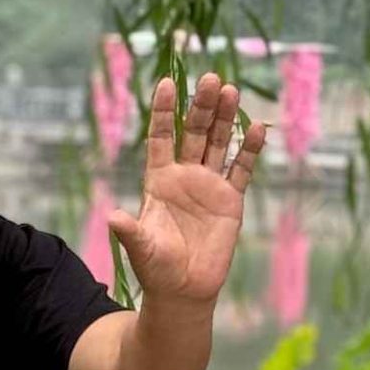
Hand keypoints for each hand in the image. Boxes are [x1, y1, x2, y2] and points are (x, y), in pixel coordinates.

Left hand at [107, 71, 268, 305]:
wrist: (184, 291)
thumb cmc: (157, 269)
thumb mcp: (141, 249)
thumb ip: (130, 231)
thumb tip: (112, 217)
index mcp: (159, 180)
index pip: (160, 137)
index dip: (163, 111)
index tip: (167, 82)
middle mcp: (184, 176)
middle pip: (194, 132)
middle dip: (201, 106)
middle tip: (210, 78)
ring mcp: (209, 186)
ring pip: (218, 143)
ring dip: (225, 118)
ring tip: (230, 91)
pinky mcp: (231, 201)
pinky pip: (241, 170)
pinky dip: (249, 150)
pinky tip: (257, 128)